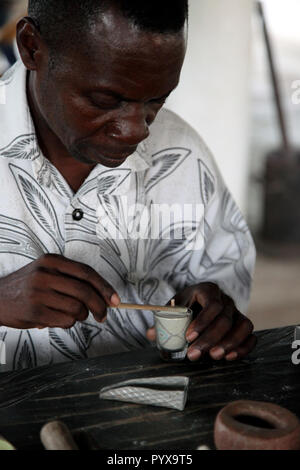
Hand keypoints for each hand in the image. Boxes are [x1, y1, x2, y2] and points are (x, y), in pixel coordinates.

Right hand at [0, 254, 119, 328]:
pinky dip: (68, 323)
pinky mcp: (35, 311)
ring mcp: (39, 292)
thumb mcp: (45, 271)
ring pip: (77, 308)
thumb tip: (103, 295)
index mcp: (52, 260)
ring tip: (71, 314)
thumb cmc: (25, 287)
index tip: (115, 299)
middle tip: (103, 315)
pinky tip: (58, 319)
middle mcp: (45, 273)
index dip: (104, 287)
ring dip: (80, 316)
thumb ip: (71, 278)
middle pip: (85, 291)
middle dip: (100, 306)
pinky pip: (65, 320)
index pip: (87, 273)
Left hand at [147, 283, 255, 361]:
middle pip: (225, 318)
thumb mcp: (172, 308)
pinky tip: (229, 357)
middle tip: (194, 354)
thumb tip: (151, 334)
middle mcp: (225, 299)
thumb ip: (163, 320)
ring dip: (229, 343)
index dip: (202, 322)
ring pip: (243, 326)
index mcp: (207, 290)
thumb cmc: (184, 306)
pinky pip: (250, 335)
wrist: (196, 303)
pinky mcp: (243, 324)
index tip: (188, 337)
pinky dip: (243, 347)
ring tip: (214, 357)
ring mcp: (237, 311)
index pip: (212, 304)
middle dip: (210, 339)